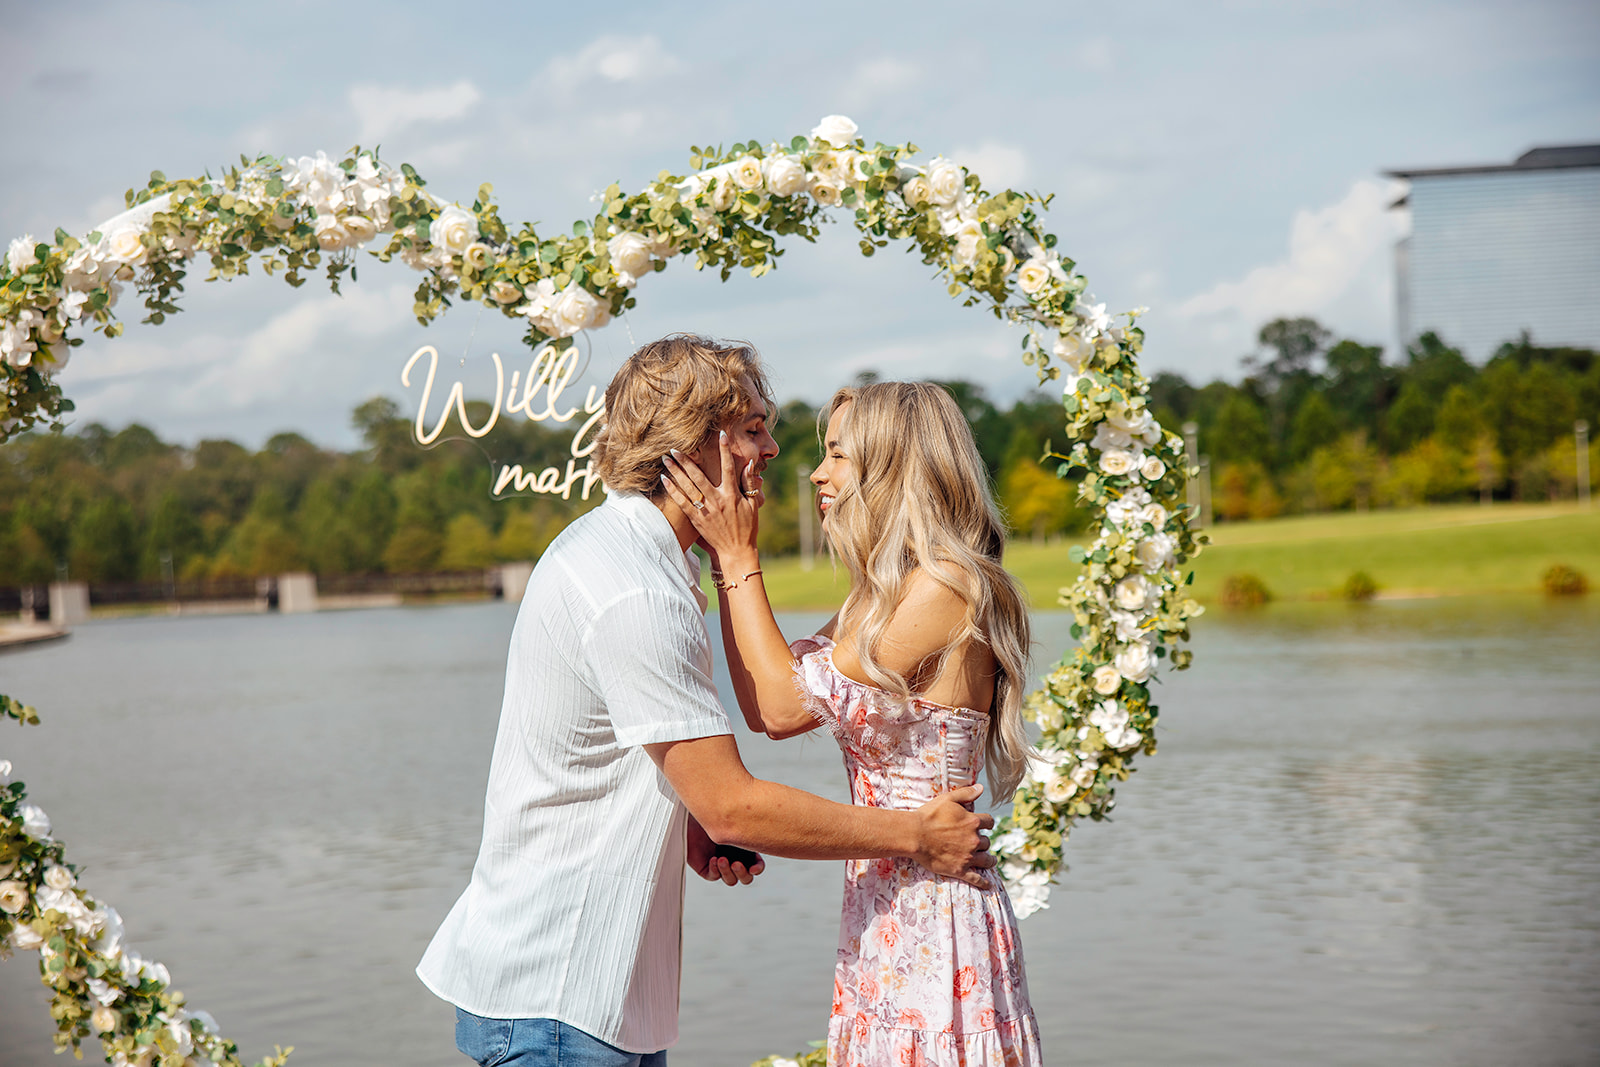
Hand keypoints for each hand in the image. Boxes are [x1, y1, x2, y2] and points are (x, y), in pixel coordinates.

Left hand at [661, 432, 761, 566]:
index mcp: (732, 495)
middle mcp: (717, 500)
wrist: (737, 552)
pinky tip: (664, 480)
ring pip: (688, 487)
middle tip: (675, 447)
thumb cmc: (747, 528)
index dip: (725, 450)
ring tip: (666, 459)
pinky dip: (673, 490)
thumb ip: (749, 483)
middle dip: (686, 460)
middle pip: (699, 476)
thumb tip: (749, 464)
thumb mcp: (752, 505)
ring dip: (676, 471)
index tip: (720, 434)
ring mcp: (706, 510)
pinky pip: (682, 503)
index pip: (728, 467)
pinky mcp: (697, 519)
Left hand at [687, 814, 765, 885]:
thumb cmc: (712, 812)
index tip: (754, 868)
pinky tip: (713, 860)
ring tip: (721, 859)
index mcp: (745, 848)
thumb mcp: (733, 819)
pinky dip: (715, 870)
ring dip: (728, 873)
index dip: (758, 869)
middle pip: (746, 878)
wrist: (691, 816)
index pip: (757, 865)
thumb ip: (747, 826)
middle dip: (742, 873)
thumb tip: (760, 828)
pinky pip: (714, 877)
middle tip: (736, 863)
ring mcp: (720, 864)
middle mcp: (734, 857)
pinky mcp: (707, 868)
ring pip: (731, 880)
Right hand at [911, 783, 994, 887]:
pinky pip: (977, 879)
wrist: (914, 835)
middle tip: (977, 842)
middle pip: (987, 842)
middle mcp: (974, 840)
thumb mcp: (947, 798)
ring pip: (987, 860)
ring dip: (988, 860)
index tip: (984, 825)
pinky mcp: (960, 870)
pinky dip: (984, 883)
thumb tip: (981, 787)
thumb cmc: (929, 815)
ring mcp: (968, 856)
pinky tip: (988, 885)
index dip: (987, 823)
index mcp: (973, 821)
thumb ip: (966, 793)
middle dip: (983, 841)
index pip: (990, 822)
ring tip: (989, 861)